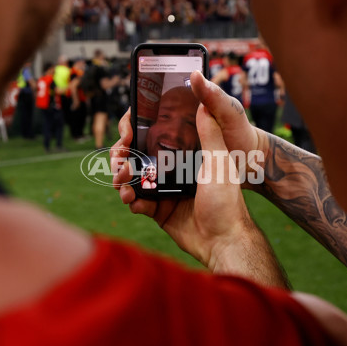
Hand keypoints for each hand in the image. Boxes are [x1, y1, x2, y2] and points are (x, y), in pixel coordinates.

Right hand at [111, 80, 286, 286]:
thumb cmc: (227, 201)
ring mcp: (165, 191)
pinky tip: (134, 201)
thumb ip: (210, 134)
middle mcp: (173, 170)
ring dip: (123, 179)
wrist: (224, 241)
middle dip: (123, 157)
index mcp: (186, 155)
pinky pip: (139, 202)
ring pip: (135, 179)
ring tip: (121, 184)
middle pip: (140, 157)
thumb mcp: (219, 162)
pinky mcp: (160, 211)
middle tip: (119, 162)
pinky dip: (133, 200)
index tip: (127, 132)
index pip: (157, 136)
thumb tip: (204, 104)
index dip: (137, 131)